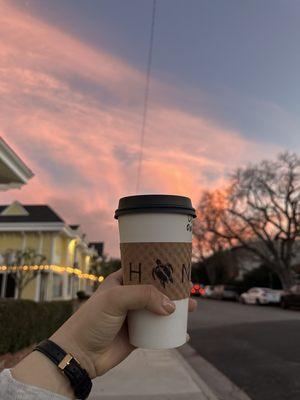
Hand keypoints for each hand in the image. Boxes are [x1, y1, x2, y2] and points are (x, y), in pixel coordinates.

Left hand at [51, 269, 196, 378]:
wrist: (79, 355)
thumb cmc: (91, 321)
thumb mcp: (115, 299)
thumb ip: (143, 296)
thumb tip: (171, 306)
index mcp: (120, 281)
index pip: (143, 269)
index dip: (160, 267)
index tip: (177, 265)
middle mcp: (129, 297)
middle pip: (156, 289)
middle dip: (173, 288)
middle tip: (189, 287)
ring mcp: (134, 316)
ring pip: (160, 309)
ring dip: (176, 308)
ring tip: (191, 308)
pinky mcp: (138, 335)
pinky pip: (159, 331)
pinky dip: (172, 331)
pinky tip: (184, 332)